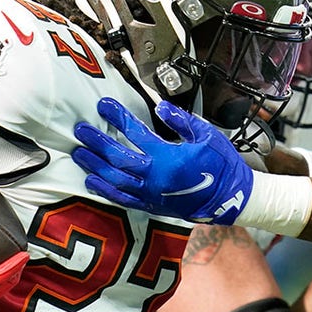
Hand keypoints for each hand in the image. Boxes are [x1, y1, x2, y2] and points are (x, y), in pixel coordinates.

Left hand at [72, 97, 253, 223]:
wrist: (231, 198)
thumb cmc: (221, 164)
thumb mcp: (207, 135)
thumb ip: (182, 120)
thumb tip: (161, 107)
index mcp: (168, 156)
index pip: (135, 132)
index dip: (117, 117)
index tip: (103, 105)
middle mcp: (154, 176)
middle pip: (117, 158)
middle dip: (97, 142)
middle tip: (80, 130)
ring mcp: (151, 194)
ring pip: (114, 180)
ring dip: (95, 166)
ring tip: (80, 154)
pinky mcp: (152, 206)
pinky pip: (123, 199)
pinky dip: (105, 190)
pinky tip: (92, 181)